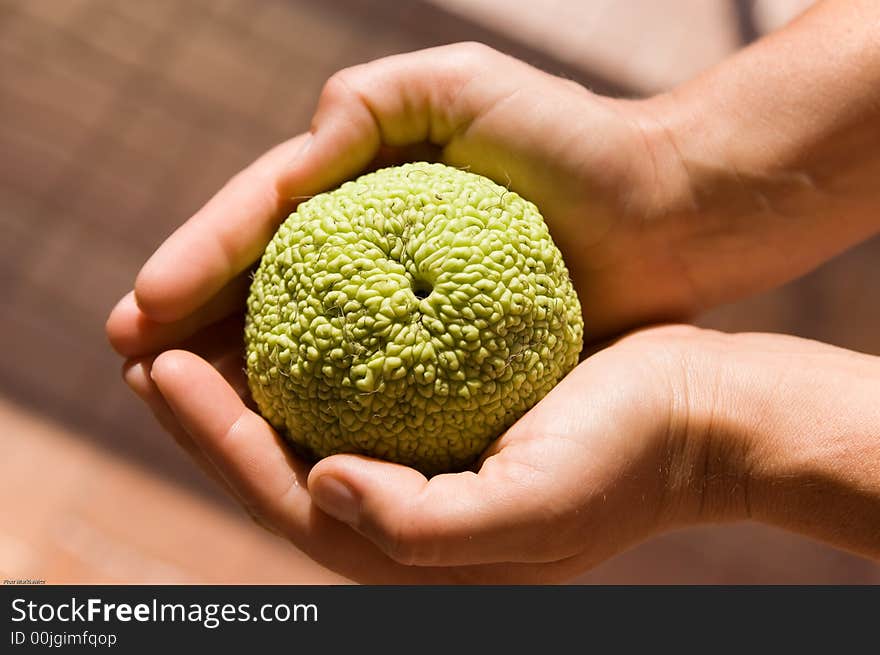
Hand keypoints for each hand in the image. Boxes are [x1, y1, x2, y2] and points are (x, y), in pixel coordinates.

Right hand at [107, 42, 699, 363]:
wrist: (664, 210)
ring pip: (299, 334)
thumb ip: (360, 107)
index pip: (258, 219)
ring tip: (171, 396)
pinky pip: (364, 373)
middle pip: (260, 282)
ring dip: (233, 365)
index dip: (195, 264)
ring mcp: (403, 296)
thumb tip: (291, 167)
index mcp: (359, 179)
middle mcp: (370, 239)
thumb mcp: (457, 85)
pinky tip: (273, 424)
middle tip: (131, 358)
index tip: (141, 314)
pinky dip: (315, 396)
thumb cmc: (571, 139)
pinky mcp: (443, 344)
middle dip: (189, 320)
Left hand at [118, 323, 879, 582]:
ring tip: (194, 330)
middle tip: (146, 347)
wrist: (697, 417)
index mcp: (411, 547)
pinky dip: (309, 355)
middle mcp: (404, 513)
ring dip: (245, 381)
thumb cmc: (626, 462)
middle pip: (277, 465)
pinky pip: (355, 387)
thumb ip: (420, 525)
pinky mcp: (442, 420)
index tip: (158, 368)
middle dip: (203, 414)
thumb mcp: (531, 508)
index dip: (210, 439)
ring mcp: (422, 464)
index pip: (282, 497)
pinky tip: (287, 316)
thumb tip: (321, 482)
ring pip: (307, 424)